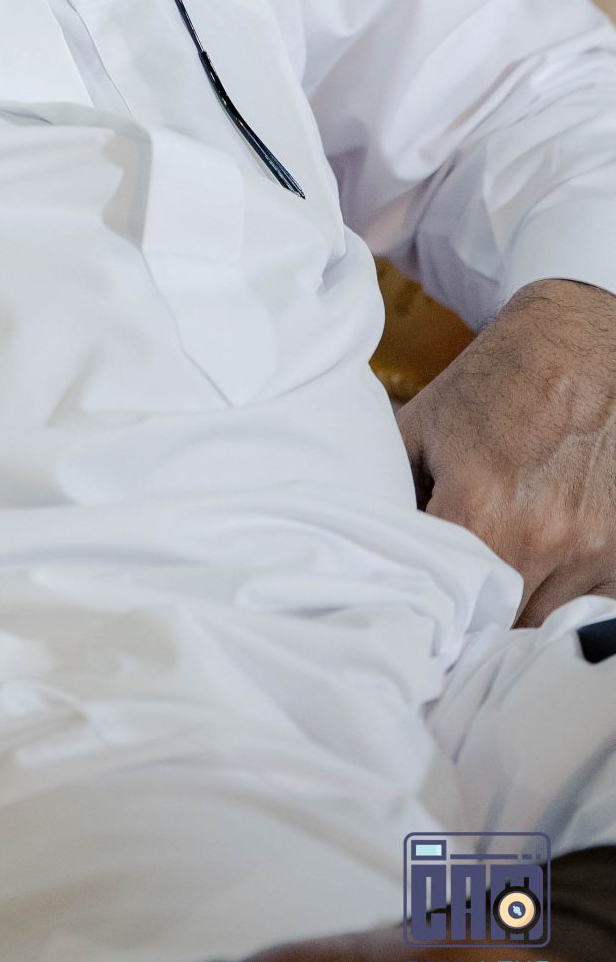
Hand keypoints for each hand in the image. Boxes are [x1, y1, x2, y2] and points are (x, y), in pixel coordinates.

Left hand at [397, 276, 615, 625]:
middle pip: (500, 622)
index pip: (445, 597)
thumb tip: (368, 544)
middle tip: (459, 594)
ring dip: (524, 607)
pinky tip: (548, 563)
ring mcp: (595, 548)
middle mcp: (544, 538)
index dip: (428, 604)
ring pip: (548, 619)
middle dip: (476, 614)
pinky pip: (593, 602)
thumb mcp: (424, 423)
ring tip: (505, 573)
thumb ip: (394, 490)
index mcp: (482, 508)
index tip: (419, 602)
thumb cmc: (499, 378)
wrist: (586, 339)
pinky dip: (568, 594)